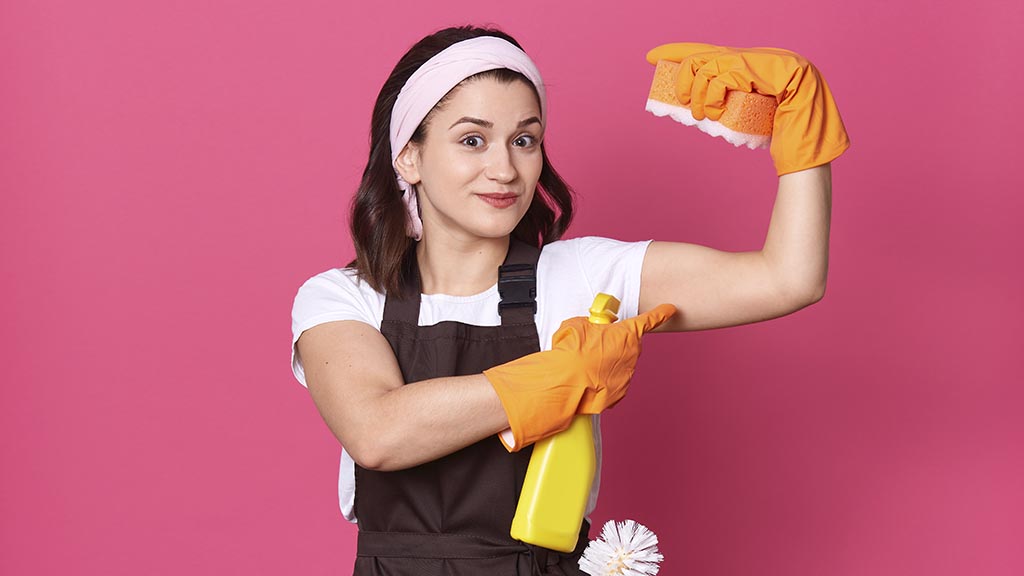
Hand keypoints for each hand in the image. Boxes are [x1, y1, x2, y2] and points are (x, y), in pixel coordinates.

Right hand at [484, 303, 675, 450]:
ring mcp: (628, 374)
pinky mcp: (620, 392)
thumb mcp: (578, 325)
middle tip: (594, 345)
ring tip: (586, 365)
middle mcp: (632, 353)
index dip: (661, 313)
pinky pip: (613, 381)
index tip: (670, 309)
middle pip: (629, 343)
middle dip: (616, 343)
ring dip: (607, 362)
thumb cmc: (573, 352)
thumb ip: (590, 324)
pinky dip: (603, 379)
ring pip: (620, 363)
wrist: (568, 383)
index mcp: (626, 333)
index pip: (649, 319)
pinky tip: (588, 379)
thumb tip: (588, 329)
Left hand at [646, 42, 849, 175]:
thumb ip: (728, 108)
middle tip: (680, 99)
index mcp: (753, 65)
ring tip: (699, 115)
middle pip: (706, 53)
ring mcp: (765, 61)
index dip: (679, 51)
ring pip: (712, 63)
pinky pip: (727, 73)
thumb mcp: (746, 119)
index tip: (651, 58)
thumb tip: (696, 115)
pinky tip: (712, 111)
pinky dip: (713, 92)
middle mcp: (758, 56)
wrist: (814, 144)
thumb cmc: (782, 137)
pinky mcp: (769, 70)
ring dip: (697, 91)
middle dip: (684, 73)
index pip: (709, 51)